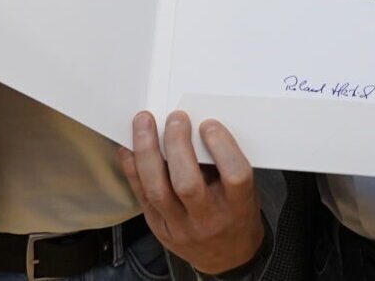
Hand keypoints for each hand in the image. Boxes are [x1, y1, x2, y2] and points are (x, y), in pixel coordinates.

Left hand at [119, 111, 264, 276]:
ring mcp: (181, 226)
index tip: (209, 125)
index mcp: (238, 206)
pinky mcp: (159, 228)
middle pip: (188, 183)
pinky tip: (129, 147)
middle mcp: (209, 219)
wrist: (228, 256)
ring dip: (147, 152)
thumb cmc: (236, 214)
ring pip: (158, 189)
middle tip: (175, 119)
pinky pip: (141, 196)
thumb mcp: (245, 192)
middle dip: (177, 145)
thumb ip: (225, 165)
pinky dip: (132, 168)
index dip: (222, 146)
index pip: (235, 175)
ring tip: (144, 123)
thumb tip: (196, 127)